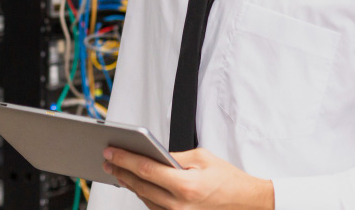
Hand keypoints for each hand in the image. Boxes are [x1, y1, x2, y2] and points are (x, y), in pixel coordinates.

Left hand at [103, 146, 273, 209]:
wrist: (246, 203)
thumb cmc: (228, 180)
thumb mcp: (202, 158)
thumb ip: (174, 157)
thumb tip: (152, 154)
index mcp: (186, 186)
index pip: (146, 169)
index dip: (125, 159)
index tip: (111, 151)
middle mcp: (179, 206)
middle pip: (140, 186)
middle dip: (121, 171)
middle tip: (107, 159)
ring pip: (145, 198)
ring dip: (129, 183)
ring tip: (117, 170)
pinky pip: (154, 207)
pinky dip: (143, 194)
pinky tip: (135, 184)